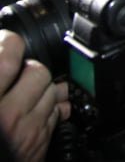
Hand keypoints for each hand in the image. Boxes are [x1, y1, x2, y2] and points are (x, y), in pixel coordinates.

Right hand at [0, 30, 68, 161]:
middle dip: (27, 69)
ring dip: (40, 88)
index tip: (8, 43)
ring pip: (52, 89)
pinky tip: (30, 111)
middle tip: (13, 74)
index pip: (8, 56)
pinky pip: (57, 111)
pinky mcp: (40, 142)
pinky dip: (47, 108)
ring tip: (21, 94)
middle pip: (37, 70)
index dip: (9, 43)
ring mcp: (27, 131)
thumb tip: (3, 49)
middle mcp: (7, 116)